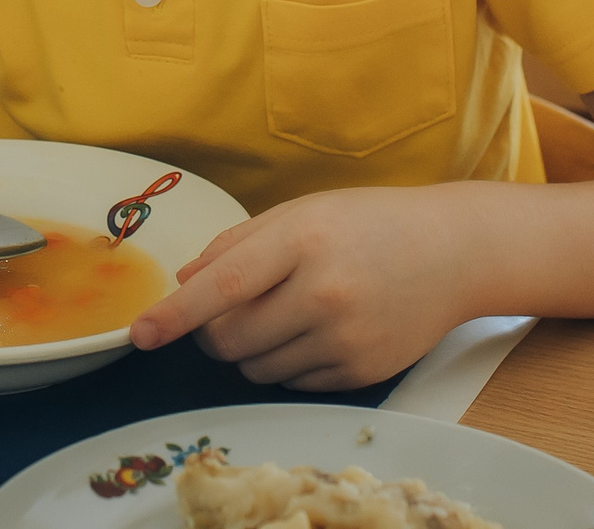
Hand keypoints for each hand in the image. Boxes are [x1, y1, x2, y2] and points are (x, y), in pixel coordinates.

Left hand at [128, 186, 473, 390]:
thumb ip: (238, 243)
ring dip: (250, 349)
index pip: (223, 287)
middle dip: (212, 332)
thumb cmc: (369, 223)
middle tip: (227, 310)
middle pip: (230, 338)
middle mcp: (324, 293)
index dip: (175, 314)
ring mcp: (345, 339)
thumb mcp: (302, 211)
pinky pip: (293, 383)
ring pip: (257, 367)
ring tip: (286, 311)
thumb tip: (185, 282)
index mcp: (303, 241)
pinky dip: (288, 362)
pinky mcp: (362, 372)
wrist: (453, 252)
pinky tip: (317, 329)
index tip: (140, 334)